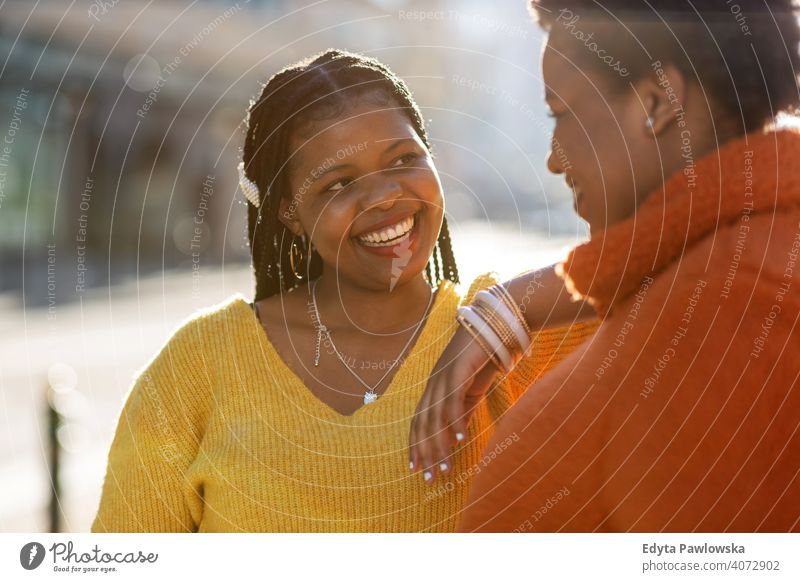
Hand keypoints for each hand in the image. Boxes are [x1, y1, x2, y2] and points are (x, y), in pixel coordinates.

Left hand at [408, 325, 500, 483]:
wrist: (494, 327)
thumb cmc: (483, 358)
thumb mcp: (471, 390)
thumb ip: (463, 411)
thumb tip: (457, 435)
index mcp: (434, 389)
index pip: (419, 422)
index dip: (415, 445)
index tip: (415, 470)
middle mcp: (434, 384)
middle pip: (422, 424)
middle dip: (424, 454)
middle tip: (428, 480)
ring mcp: (443, 377)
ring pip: (436, 418)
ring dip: (440, 446)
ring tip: (446, 470)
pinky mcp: (458, 371)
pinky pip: (454, 402)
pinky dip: (456, 422)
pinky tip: (461, 441)